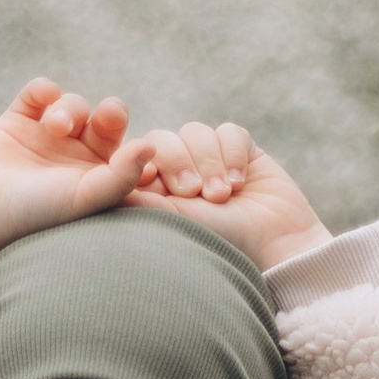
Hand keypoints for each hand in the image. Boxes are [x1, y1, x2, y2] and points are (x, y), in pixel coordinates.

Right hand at [0, 79, 154, 258]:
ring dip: (69, 109)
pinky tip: (41, 100)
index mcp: (96, 181)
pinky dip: (43, 90)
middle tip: (108, 117)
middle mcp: (74, 159)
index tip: (143, 144)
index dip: (136, 143)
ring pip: (73, 105)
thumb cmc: (34, 213)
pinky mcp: (16, 121)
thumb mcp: (84, 198)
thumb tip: (152, 146)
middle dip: (110, 115)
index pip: (129, 151)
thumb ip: (121, 175)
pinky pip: (39, 92)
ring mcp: (45, 139)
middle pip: (106, 121)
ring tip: (54, 127)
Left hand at [128, 120, 329, 270]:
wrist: (275, 247)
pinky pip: (230, 132)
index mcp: (155, 191)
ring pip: (197, 133)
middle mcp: (180, 172)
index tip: (148, 180)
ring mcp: (211, 159)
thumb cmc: (218, 243)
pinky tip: (241, 182)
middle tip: (193, 193)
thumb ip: (138, 198)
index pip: (138, 157)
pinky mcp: (242, 150)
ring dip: (210, 163)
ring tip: (222, 196)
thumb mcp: (170, 222)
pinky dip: (233, 153)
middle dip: (179, 162)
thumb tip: (104, 181)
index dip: (143, 162)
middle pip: (164, 140)